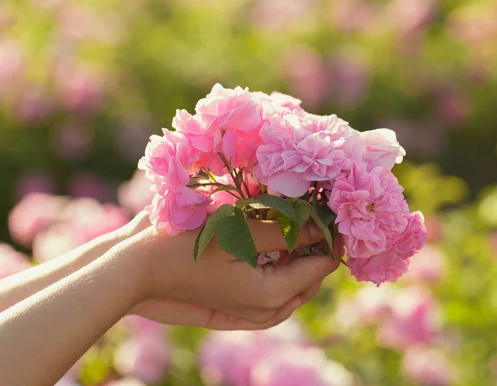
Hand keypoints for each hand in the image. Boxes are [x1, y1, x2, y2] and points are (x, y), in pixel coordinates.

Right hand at [126, 220, 338, 329]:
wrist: (139, 270)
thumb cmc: (187, 248)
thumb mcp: (239, 233)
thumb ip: (284, 231)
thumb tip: (322, 228)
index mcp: (272, 294)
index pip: (322, 265)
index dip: (333, 237)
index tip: (332, 209)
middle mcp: (267, 309)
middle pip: (311, 277)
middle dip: (318, 246)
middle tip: (317, 213)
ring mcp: (253, 312)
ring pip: (295, 285)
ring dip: (301, 256)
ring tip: (299, 225)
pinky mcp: (240, 308)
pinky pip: (276, 292)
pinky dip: (284, 269)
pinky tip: (277, 246)